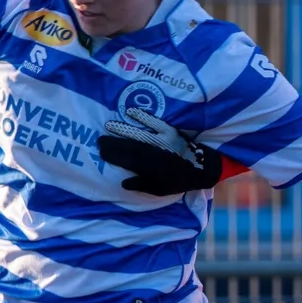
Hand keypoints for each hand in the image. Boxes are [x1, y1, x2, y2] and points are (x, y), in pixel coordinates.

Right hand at [96, 107, 222, 195]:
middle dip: (113, 143)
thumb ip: (141, 185)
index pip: (128, 161)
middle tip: (99, 140)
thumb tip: (123, 183)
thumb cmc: (179, 180)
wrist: (202, 168)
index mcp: (152, 169)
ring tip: (108, 126)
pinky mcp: (170, 131)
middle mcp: (155, 154)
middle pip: (130, 147)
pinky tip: (129, 112)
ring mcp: (162, 140)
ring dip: (122, 129)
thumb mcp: (160, 190)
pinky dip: (142, 116)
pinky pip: (154, 122)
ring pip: (138, 134)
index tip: (101, 152)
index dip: (113, 156)